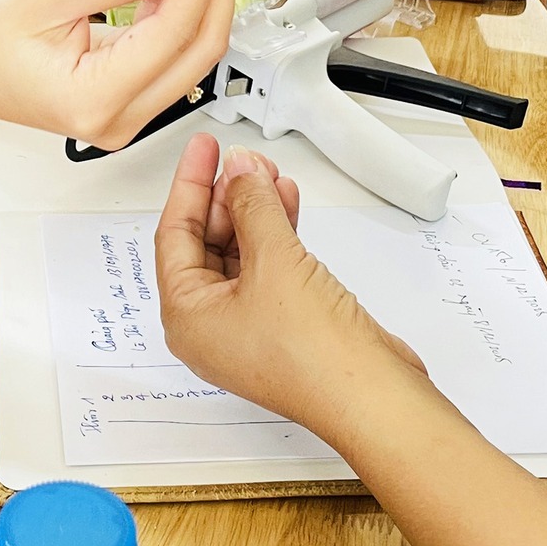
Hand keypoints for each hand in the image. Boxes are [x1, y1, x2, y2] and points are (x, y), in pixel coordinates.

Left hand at [155, 135, 423, 427]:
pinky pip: (267, 268)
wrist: (372, 396)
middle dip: (224, 196)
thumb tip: (238, 170)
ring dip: (252, 211)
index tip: (204, 149)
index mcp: (187, 317)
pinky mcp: (283, 325)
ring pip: (239, 254)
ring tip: (268, 174)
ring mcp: (248, 328)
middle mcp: (211, 326)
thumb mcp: (273, 258)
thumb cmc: (314, 354)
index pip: (175, 235)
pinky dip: (275, 234)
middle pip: (204, 243)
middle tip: (242, 160)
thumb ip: (251, 204)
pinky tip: (286, 205)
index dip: (189, 184)